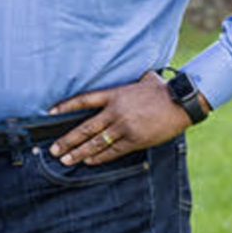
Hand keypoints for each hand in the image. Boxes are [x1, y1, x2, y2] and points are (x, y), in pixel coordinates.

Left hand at [47, 70, 210, 165]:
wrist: (181, 103)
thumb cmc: (162, 90)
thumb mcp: (141, 80)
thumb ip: (127, 81)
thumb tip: (124, 71)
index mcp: (114, 94)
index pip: (83, 100)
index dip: (65, 106)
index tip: (50, 112)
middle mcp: (115, 111)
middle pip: (85, 128)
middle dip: (67, 140)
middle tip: (54, 149)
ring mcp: (124, 127)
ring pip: (96, 143)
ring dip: (79, 152)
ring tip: (66, 159)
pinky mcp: (135, 140)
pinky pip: (113, 151)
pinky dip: (99, 157)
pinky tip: (89, 161)